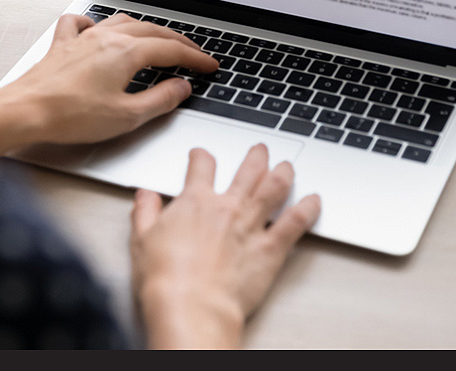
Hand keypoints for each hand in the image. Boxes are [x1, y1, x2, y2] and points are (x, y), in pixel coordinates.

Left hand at [0, 13, 217, 158]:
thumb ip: (160, 100)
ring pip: (123, 21)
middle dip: (178, 41)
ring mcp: (83, 38)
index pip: (171, 50)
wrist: (26, 110)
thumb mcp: (127, 116)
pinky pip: (83, 23)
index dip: (195, 58)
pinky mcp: (63, 46)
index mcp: (126, 52)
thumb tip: (181, 87)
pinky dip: (97, 23)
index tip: (209, 66)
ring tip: (158, 39)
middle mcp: (106, 38)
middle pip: (152, 31)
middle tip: (194, 53)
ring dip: (146, 29)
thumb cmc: (70, 115)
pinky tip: (99, 30)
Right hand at [130, 145, 320, 348]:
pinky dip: (309, 208)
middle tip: (261, 150)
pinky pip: (296, 222)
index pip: (201, 166)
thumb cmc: (166, 279)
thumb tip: (145, 195)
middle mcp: (227, 207)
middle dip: (256, 156)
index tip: (201, 155)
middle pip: (248, 170)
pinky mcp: (271, 249)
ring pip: (275, 187)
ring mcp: (251, 226)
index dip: (201, 156)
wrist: (191, 305)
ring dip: (283, 172)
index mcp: (195, 202)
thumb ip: (145, 213)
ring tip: (287, 166)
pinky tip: (315, 201)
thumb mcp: (141, 240)